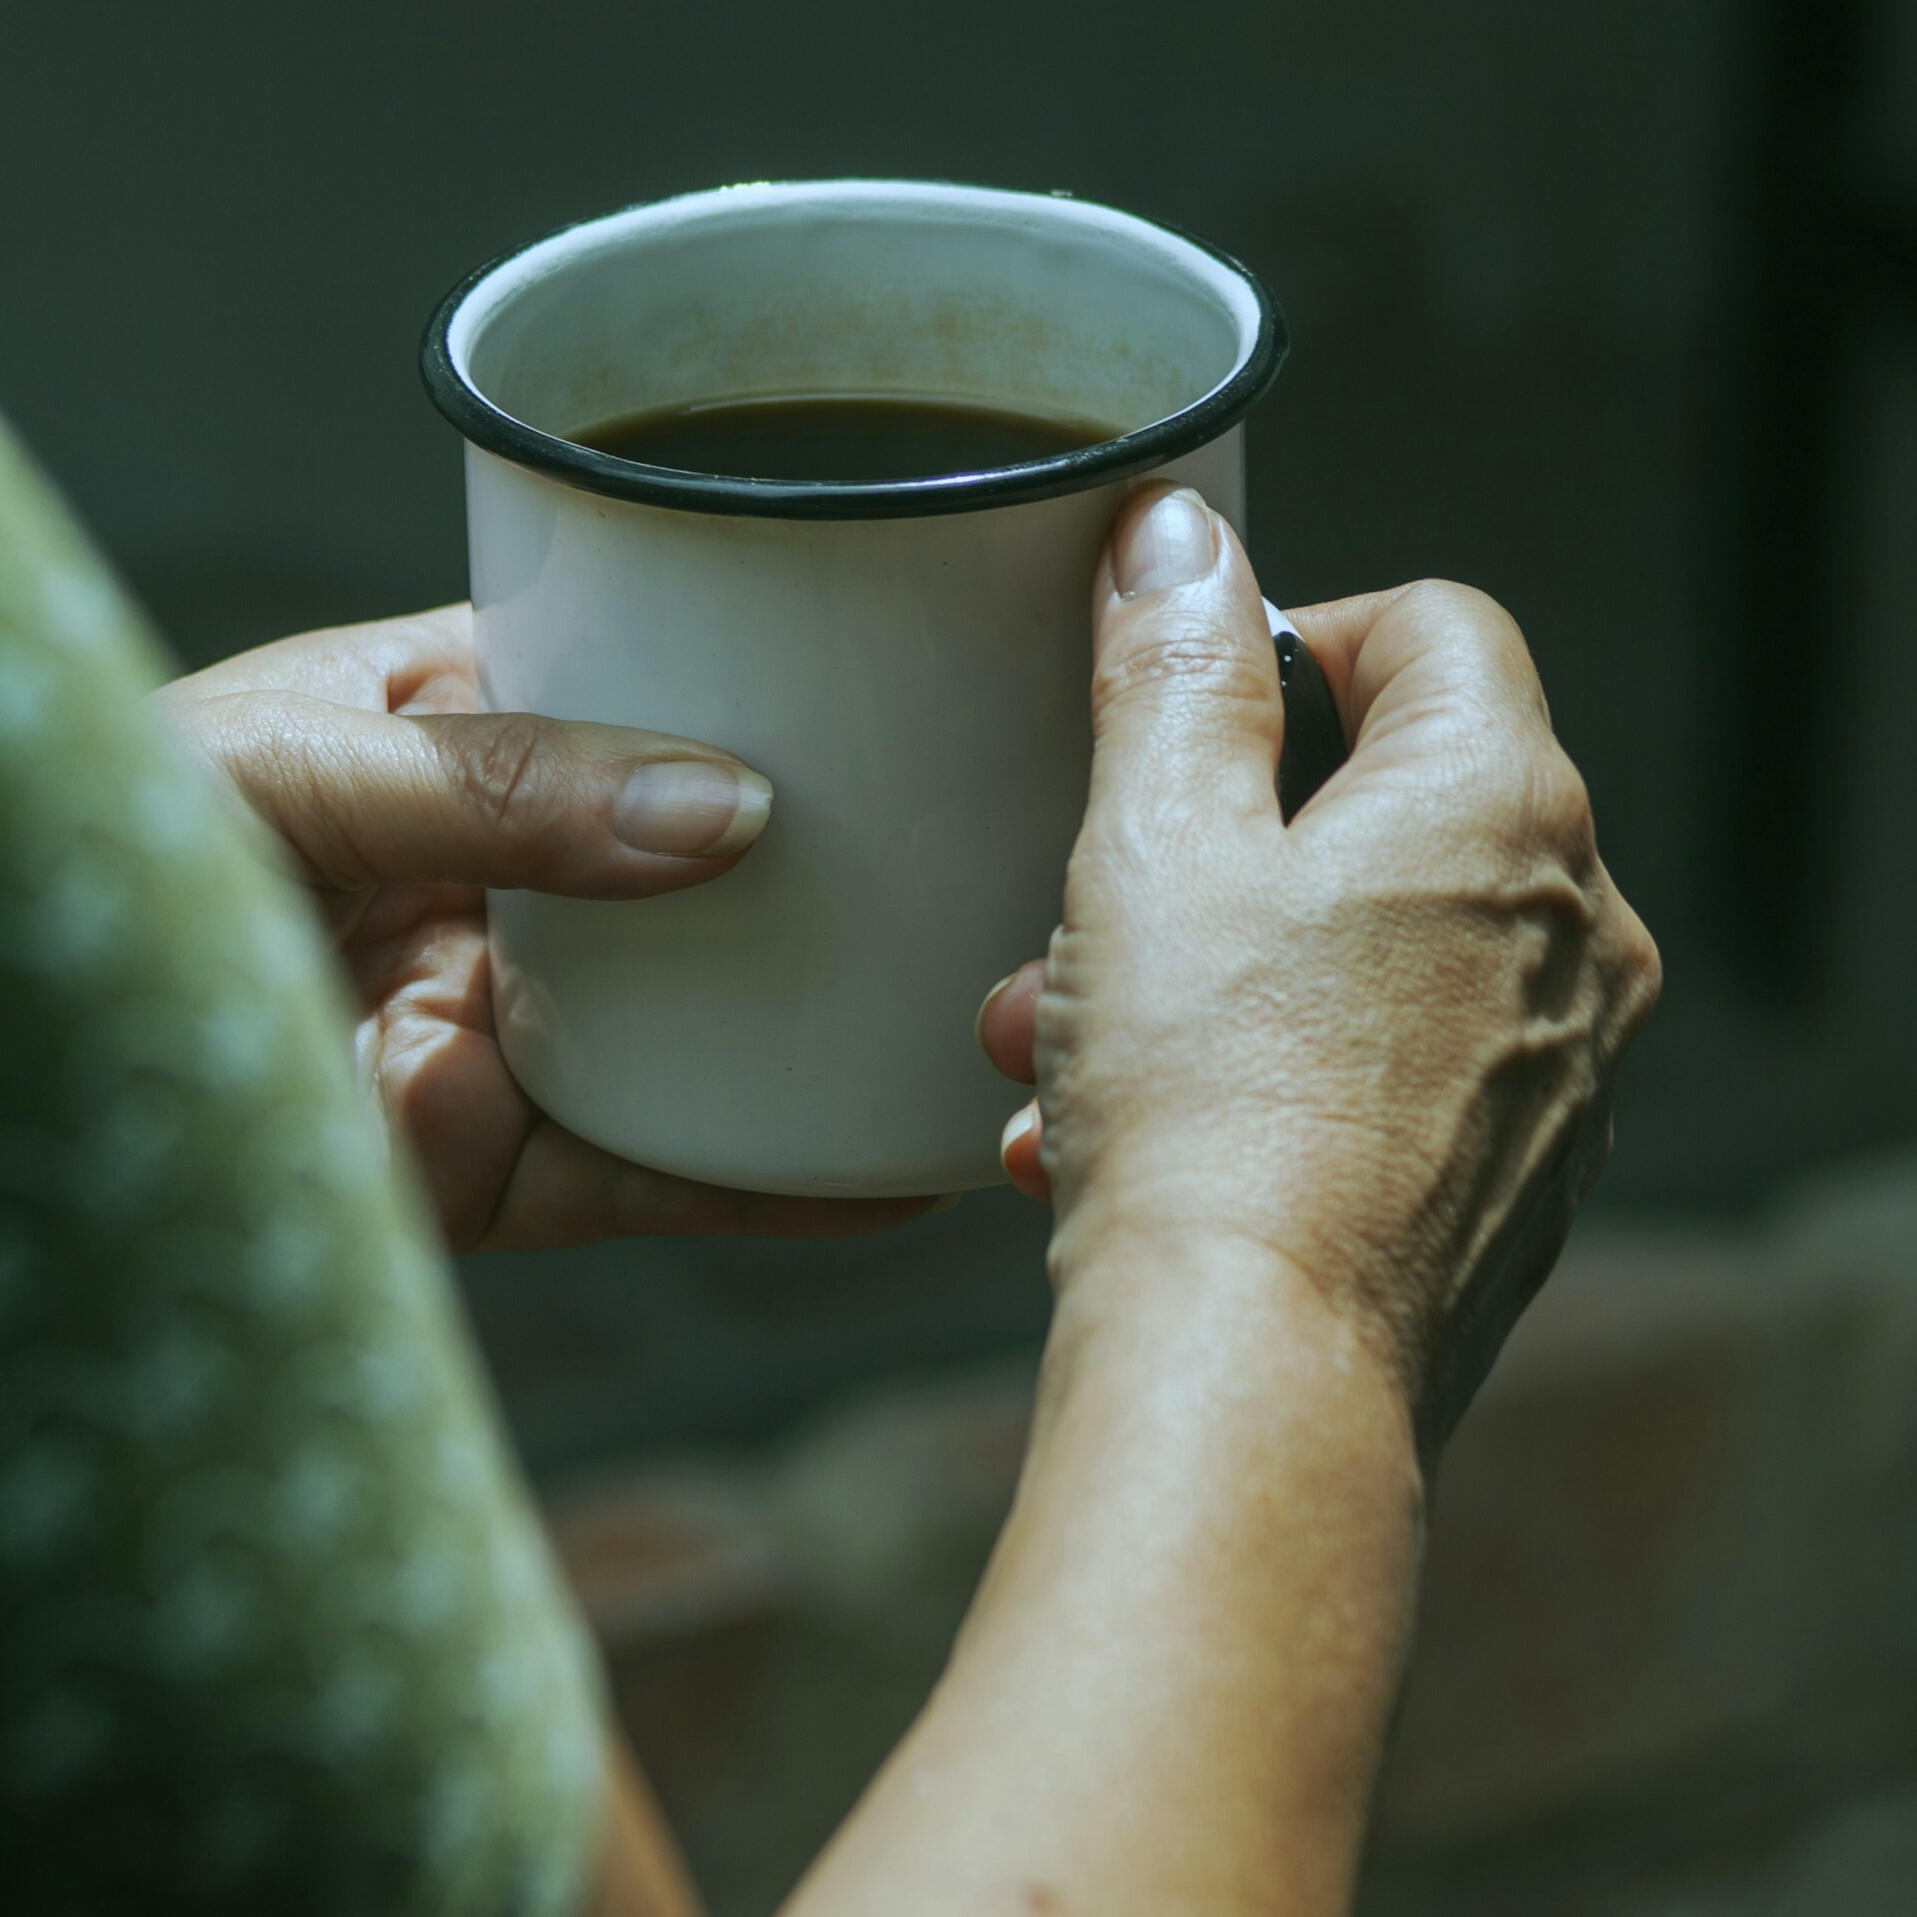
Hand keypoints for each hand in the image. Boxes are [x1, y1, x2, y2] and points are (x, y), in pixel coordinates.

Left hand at [158, 605, 936, 1251]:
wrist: (1, 1061)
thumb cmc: (103, 847)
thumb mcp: (292, 766)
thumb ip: (504, 786)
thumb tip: (735, 807)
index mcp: (455, 732)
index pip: (650, 686)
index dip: (775, 679)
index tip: (912, 672)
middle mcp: (506, 879)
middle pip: (711, 874)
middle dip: (839, 869)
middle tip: (996, 856)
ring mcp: (510, 1024)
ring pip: (711, 1029)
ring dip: (835, 1030)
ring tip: (981, 1019)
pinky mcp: (494, 1164)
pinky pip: (660, 1175)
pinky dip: (772, 1184)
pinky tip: (890, 1177)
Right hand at [977, 488, 1660, 1446]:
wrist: (1256, 1377)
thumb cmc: (1208, 1107)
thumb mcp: (1154, 842)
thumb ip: (1177, 666)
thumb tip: (1183, 541)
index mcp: (1505, 807)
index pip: (1435, 625)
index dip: (1300, 631)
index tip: (1195, 703)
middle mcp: (1571, 929)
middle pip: (1387, 803)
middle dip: (1213, 842)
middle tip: (1088, 907)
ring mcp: (1555, 1066)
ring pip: (1366, 951)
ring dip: (1211, 971)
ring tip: (1070, 1042)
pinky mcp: (1512, 1175)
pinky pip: (1380, 1071)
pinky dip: (1265, 1074)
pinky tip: (1131, 1137)